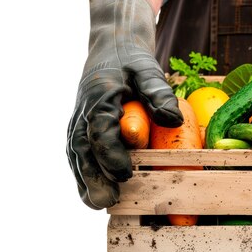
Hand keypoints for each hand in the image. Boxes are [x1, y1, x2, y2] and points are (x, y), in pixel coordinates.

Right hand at [67, 0, 182, 209]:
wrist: (111, 48)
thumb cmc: (132, 61)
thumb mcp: (148, 69)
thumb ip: (158, 92)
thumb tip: (174, 120)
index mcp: (100, 97)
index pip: (101, 130)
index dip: (111, 154)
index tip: (125, 173)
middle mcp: (84, 111)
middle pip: (83, 148)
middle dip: (95, 176)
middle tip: (109, 199)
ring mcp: (79, 121)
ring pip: (77, 155)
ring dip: (86, 180)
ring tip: (99, 203)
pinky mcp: (81, 129)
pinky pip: (78, 154)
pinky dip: (83, 174)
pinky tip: (93, 194)